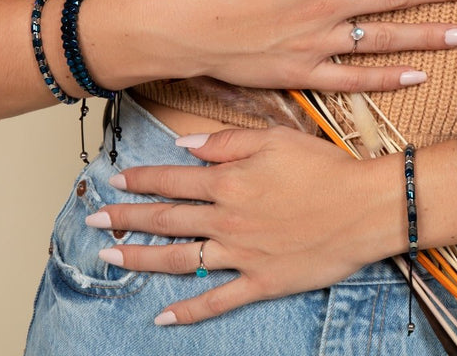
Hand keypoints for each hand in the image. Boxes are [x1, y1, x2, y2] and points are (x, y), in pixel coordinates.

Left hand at [87, 126, 404, 324]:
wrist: (363, 207)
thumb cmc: (323, 168)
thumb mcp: (275, 139)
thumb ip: (226, 142)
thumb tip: (185, 145)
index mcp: (228, 181)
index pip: (172, 181)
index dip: (141, 180)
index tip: (116, 181)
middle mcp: (226, 219)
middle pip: (165, 219)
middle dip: (126, 219)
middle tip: (93, 221)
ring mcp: (240, 254)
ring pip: (179, 259)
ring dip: (141, 259)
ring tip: (110, 258)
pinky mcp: (260, 281)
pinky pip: (217, 301)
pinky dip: (188, 311)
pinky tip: (163, 317)